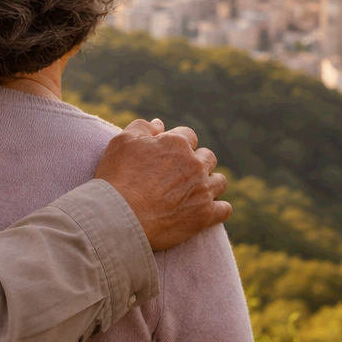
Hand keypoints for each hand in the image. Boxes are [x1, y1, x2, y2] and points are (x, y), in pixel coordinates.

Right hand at [95, 118, 229, 251]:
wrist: (118, 217)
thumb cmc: (117, 178)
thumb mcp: (122, 142)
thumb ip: (143, 127)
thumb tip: (160, 124)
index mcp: (177, 143)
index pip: (188, 136)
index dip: (178, 145)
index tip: (168, 157)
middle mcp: (194, 164)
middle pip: (208, 157)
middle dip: (197, 163)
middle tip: (180, 176)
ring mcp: (202, 190)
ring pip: (220, 181)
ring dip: (210, 184)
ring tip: (196, 193)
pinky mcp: (204, 215)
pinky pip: (225, 210)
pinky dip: (218, 210)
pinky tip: (206, 211)